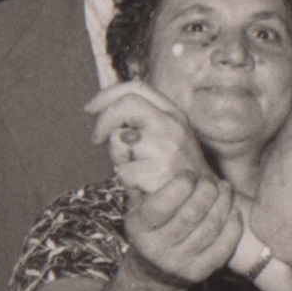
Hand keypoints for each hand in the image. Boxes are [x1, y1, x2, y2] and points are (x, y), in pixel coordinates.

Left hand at [89, 78, 212, 199]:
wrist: (201, 203)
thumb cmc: (173, 169)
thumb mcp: (162, 137)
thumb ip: (138, 119)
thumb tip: (104, 99)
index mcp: (173, 113)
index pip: (137, 87)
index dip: (107, 94)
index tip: (90, 108)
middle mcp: (173, 125)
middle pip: (126, 104)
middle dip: (103, 120)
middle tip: (96, 139)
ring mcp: (169, 146)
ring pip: (120, 139)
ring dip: (118, 157)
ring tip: (135, 169)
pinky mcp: (161, 170)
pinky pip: (124, 171)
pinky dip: (127, 181)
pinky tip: (143, 185)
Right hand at [121, 167, 245, 289]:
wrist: (153, 271)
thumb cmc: (149, 226)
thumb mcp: (136, 205)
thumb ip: (140, 179)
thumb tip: (134, 139)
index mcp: (139, 228)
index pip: (163, 204)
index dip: (182, 184)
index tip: (190, 175)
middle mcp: (157, 248)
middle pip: (191, 214)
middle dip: (207, 191)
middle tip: (212, 180)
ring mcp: (179, 263)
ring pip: (210, 229)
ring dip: (223, 204)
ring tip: (225, 189)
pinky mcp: (199, 273)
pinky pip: (223, 247)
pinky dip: (233, 226)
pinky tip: (234, 211)